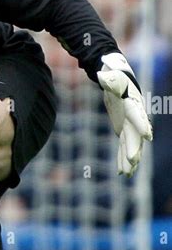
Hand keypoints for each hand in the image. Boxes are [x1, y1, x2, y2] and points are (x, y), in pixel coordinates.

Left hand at [97, 53, 152, 176]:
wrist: (118, 80)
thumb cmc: (114, 77)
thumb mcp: (110, 76)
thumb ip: (108, 79)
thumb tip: (100, 76)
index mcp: (132, 103)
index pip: (137, 114)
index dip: (142, 124)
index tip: (148, 135)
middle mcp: (133, 117)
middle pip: (134, 134)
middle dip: (134, 148)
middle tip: (132, 161)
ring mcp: (129, 125)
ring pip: (130, 144)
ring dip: (128, 159)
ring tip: (127, 173)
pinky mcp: (123, 130)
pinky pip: (123, 146)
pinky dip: (122, 159)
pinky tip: (122, 172)